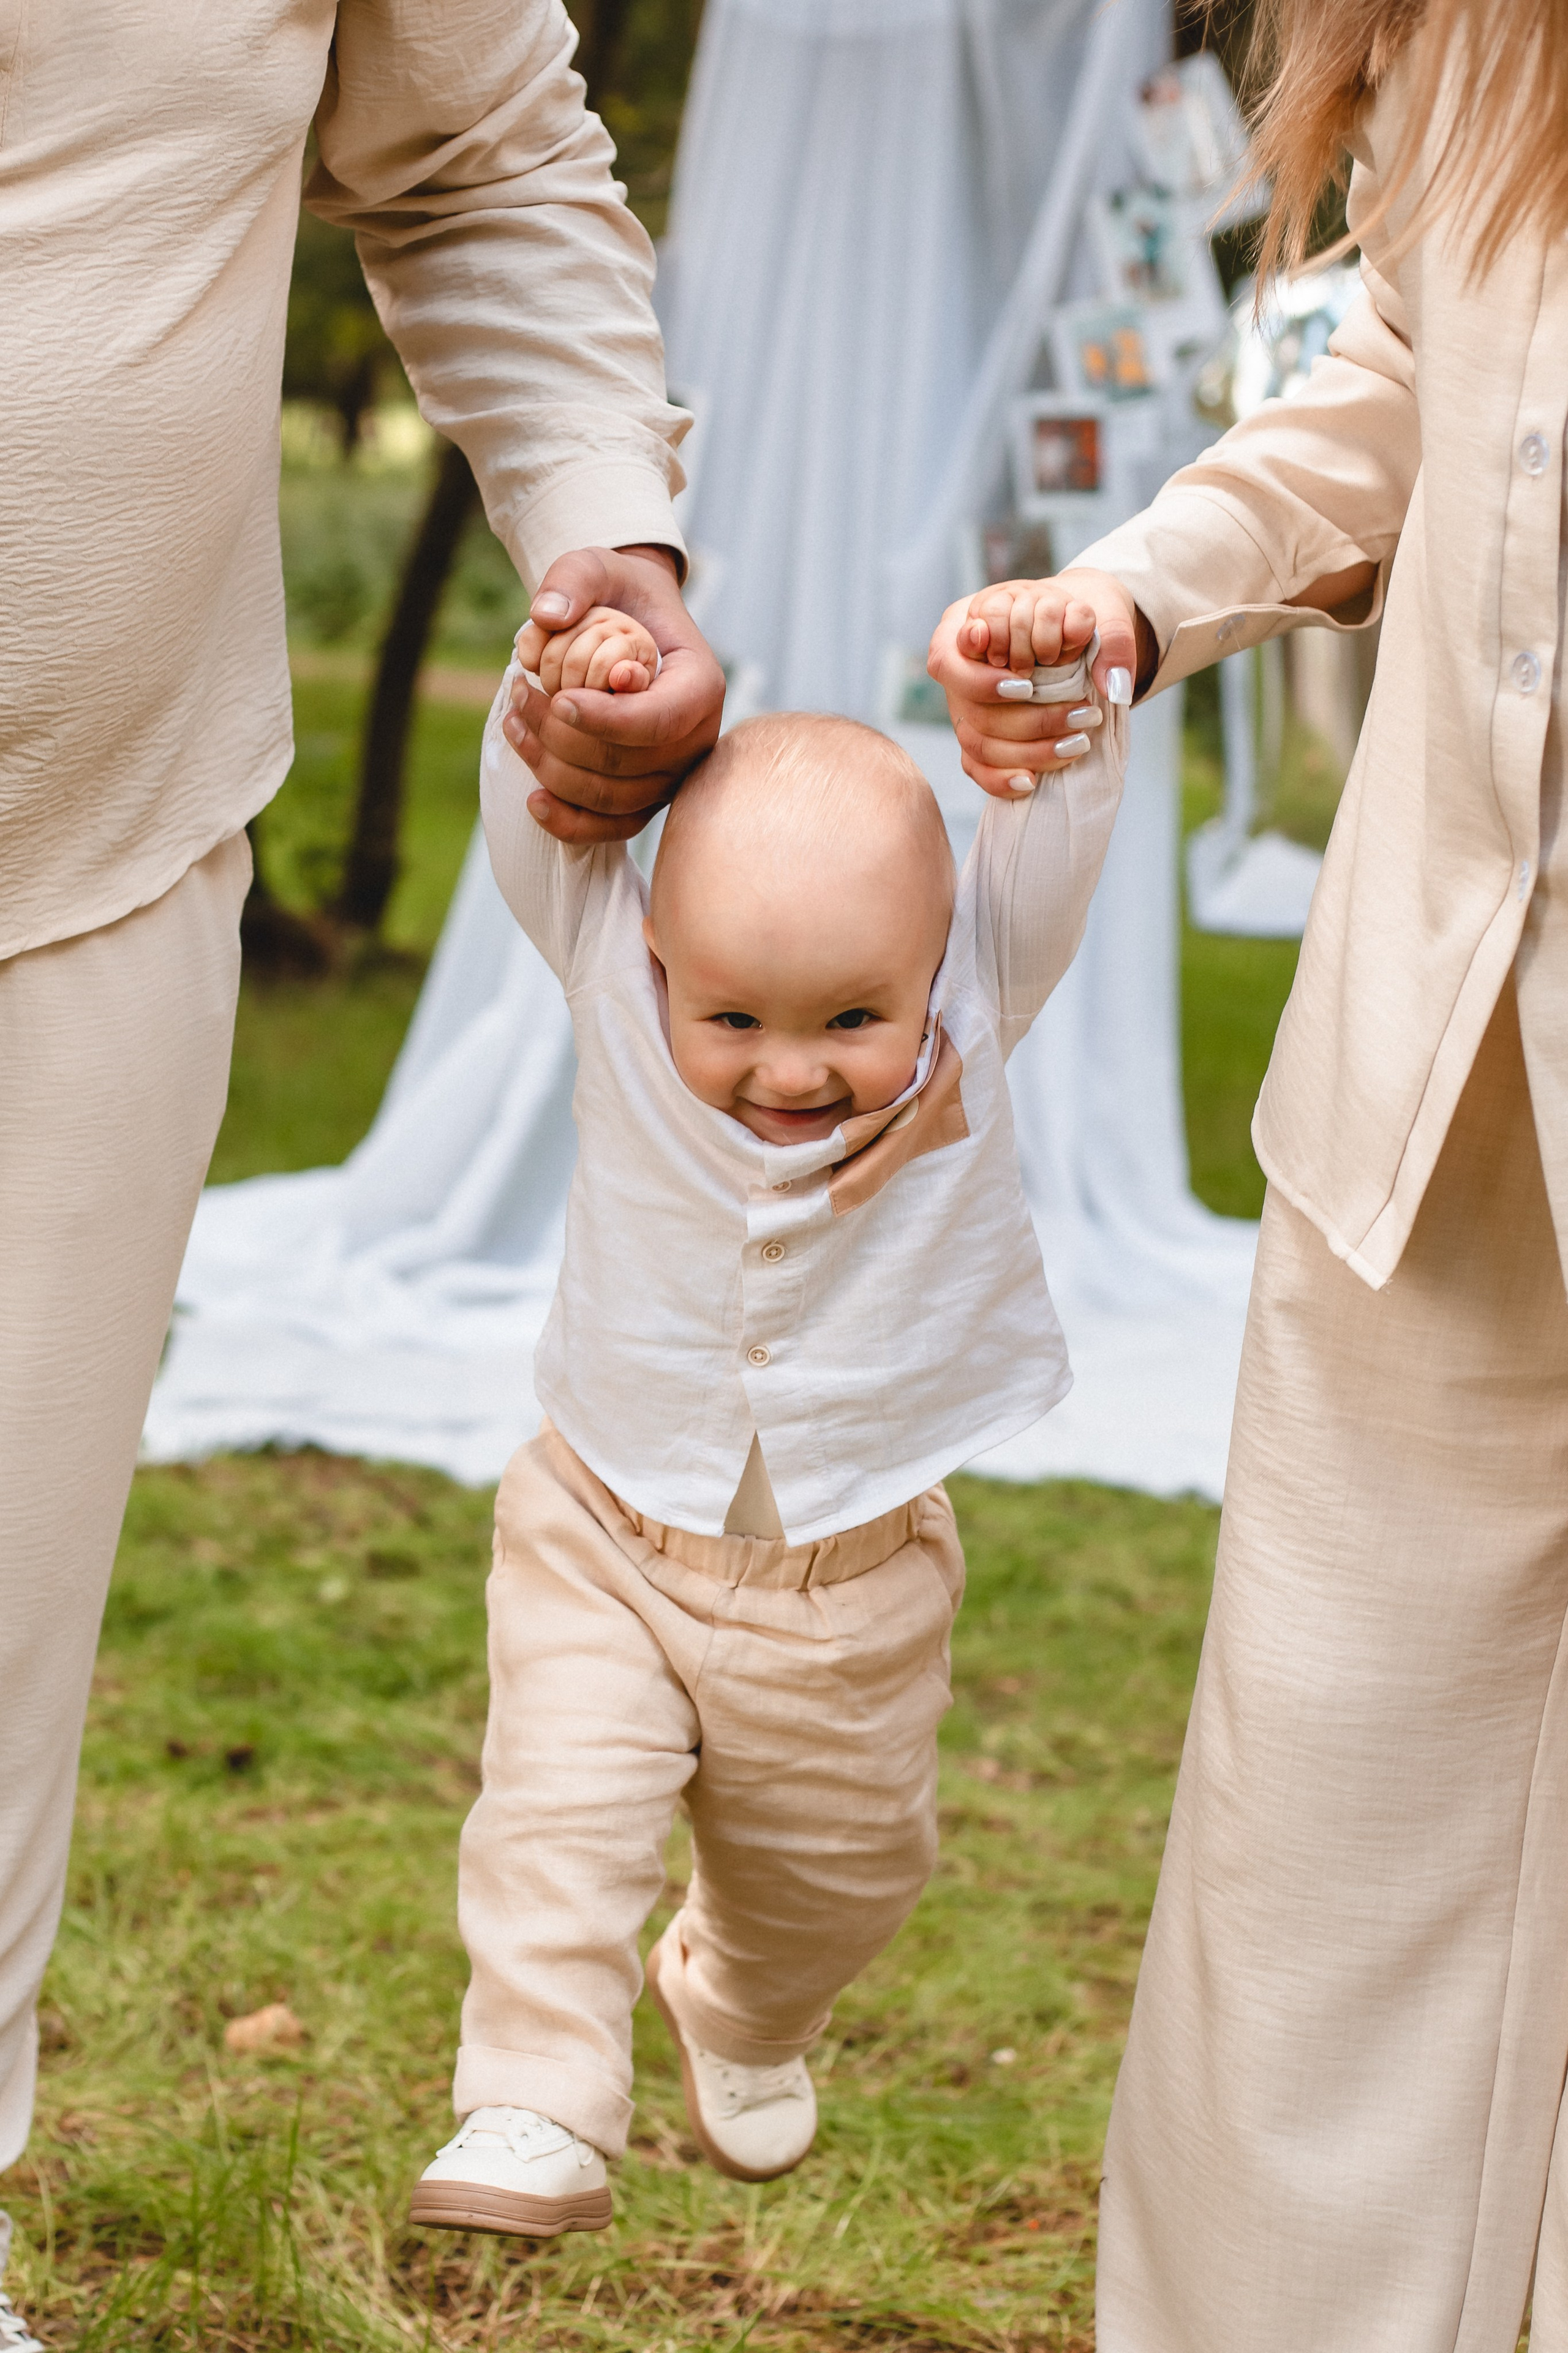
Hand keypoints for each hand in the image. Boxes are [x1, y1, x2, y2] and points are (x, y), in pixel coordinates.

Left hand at [503, 545, 725, 841]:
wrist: (631, 624)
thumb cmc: (617, 596)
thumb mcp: (597, 566)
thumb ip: (572, 579)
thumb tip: (545, 618)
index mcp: (699, 684)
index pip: (660, 720)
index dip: (606, 721)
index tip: (558, 700)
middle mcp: (696, 738)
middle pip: (627, 764)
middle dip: (561, 737)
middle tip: (518, 693)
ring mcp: (673, 774)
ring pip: (612, 797)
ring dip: (552, 769)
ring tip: (513, 721)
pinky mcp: (647, 796)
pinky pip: (613, 828)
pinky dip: (571, 823)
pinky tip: (535, 802)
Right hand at [926, 567, 1150, 797]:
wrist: (1075, 633)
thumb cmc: (1076, 617)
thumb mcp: (1099, 611)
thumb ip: (1113, 640)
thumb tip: (1115, 687)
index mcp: (969, 623)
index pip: (949, 658)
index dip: (984, 681)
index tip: (1028, 686)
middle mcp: (958, 668)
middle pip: (971, 710)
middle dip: (1030, 720)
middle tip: (1083, 715)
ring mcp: (963, 706)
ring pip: (977, 742)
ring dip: (1029, 750)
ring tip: (1079, 742)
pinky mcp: (977, 737)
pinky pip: (977, 768)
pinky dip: (1002, 779)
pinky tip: (1032, 782)